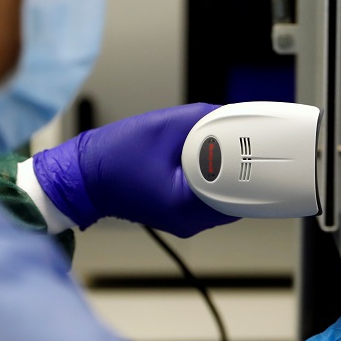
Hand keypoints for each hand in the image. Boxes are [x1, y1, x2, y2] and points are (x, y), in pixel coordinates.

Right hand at [32, 104, 238, 237]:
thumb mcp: (165, 126)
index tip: (259, 144)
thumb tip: (232, 118)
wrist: (82, 179)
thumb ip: (205, 121)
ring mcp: (188, 222)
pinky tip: (195, 159)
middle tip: (232, 139)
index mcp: (190, 205)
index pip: (242, 186)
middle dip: (237, 163)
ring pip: (225, 194)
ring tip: (202, 148)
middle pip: (238, 192)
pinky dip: (210, 177)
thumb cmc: (112, 157)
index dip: (252, 161)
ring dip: (223, 170)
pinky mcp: (182, 216)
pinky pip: (210, 197)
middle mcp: (193, 221)